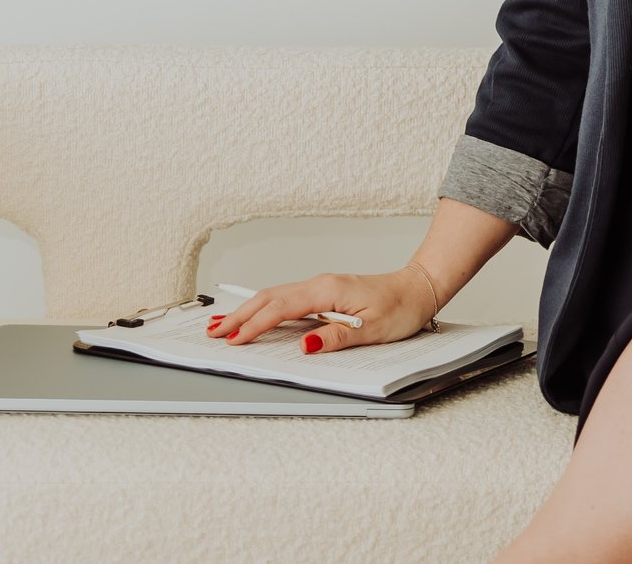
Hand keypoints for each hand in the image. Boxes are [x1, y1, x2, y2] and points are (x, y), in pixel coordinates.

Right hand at [208, 261, 443, 351]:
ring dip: (248, 310)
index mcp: (327, 291)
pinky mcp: (324, 293)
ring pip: (275, 296)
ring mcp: (321, 287)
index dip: (254, 326)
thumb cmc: (401, 307)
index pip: (281, 309)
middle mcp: (320, 284)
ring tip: (223, 324)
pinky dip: (265, 307)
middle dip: (239, 316)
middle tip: (213, 333)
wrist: (418, 287)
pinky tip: (256, 314)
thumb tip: (305, 345)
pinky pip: (287, 298)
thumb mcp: (373, 329)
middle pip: (270, 299)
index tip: (233, 340)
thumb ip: (337, 337)